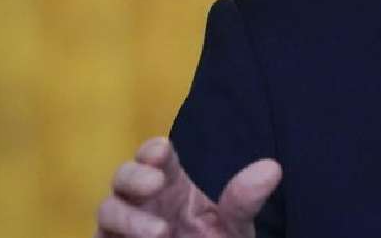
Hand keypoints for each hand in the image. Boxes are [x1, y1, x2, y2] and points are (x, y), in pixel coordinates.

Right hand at [94, 137, 280, 237]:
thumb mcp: (233, 227)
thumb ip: (244, 201)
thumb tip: (272, 167)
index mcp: (171, 184)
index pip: (154, 155)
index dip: (153, 150)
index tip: (162, 151)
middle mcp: (142, 201)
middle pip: (123, 177)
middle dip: (134, 176)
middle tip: (155, 183)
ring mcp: (124, 227)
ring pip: (107, 210)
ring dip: (128, 218)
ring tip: (160, 232)